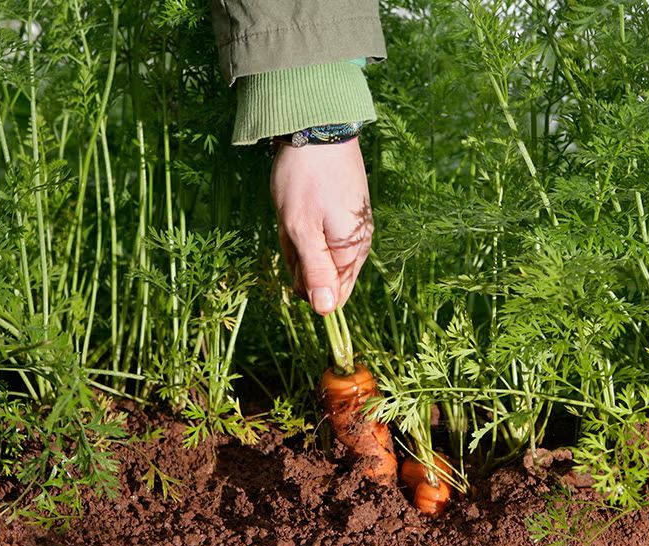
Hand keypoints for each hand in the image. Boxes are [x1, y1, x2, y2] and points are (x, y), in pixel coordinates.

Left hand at [271, 138, 372, 314]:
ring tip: (293, 209)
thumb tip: (325, 312)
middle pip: (321, 274)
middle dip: (298, 256)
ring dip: (297, 237)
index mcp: (351, 252)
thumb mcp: (301, 228)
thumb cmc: (306, 179)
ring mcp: (350, 228)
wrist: (319, 129)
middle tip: (291, 225)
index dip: (305, 283)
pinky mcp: (343, 213)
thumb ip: (314, 272)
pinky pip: (318, 233)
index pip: (332, 296)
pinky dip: (302, 223)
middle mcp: (357, 245)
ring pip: (316, 251)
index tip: (295, 253)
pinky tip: (298, 203)